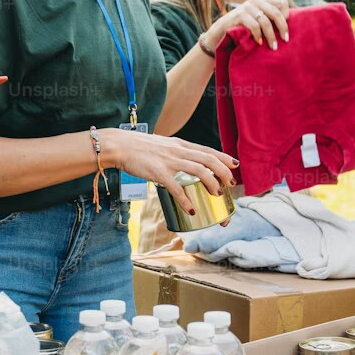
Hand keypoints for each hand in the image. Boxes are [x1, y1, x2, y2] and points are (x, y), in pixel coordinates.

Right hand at [100, 129, 236, 214]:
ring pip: (199, 171)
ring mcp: (169, 161)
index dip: (224, 157)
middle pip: (209, 160)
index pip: (208, 150)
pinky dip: (186, 200)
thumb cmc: (139, 147)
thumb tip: (185, 161)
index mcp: (180, 144)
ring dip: (211, 183)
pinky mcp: (158, 173)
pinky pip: (176, 188)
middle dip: (223, 173)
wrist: (119, 145)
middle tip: (229, 185)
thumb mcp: (162, 145)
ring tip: (217, 195)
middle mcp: (178, 151)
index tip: (235, 165)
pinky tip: (192, 209)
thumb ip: (175, 152)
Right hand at [199, 0, 290, 53]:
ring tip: (273, 47)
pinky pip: (254, 26)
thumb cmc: (242, 30)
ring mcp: (246, 7)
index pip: (282, 3)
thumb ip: (269, 20)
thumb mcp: (257, 22)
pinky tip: (259, 43)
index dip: (286, 16)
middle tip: (285, 40)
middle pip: (276, 13)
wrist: (220, 33)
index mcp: (262, 0)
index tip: (285, 29)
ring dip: (271, 36)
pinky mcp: (239, 15)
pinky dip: (258, 36)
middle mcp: (255, 1)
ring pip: (266, 22)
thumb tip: (288, 28)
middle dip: (282, 28)